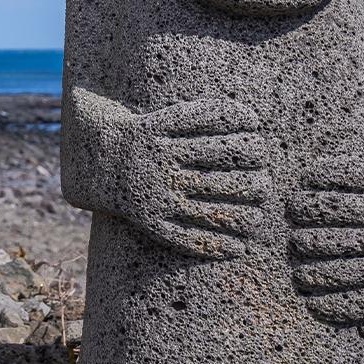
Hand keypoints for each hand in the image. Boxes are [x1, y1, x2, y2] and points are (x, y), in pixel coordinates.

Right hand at [67, 89, 271, 259]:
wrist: (98, 158)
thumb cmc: (147, 135)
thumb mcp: (168, 116)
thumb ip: (206, 115)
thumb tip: (251, 118)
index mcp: (162, 135)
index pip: (217, 138)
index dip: (245, 139)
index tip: (260, 141)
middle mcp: (158, 165)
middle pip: (216, 176)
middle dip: (249, 181)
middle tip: (265, 185)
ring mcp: (154, 194)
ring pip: (205, 210)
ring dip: (240, 216)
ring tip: (259, 217)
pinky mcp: (149, 220)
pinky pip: (186, 238)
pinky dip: (214, 246)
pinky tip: (239, 248)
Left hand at [287, 140, 363, 322]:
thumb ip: (360, 130)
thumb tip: (319, 88)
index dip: (331, 180)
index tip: (304, 182)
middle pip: (356, 217)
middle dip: (318, 218)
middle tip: (291, 218)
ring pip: (360, 258)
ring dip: (325, 260)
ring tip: (297, 256)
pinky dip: (341, 302)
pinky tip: (313, 301)